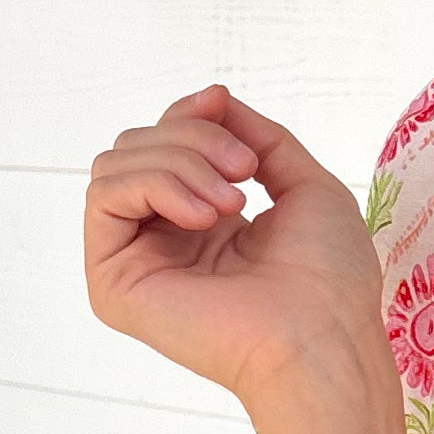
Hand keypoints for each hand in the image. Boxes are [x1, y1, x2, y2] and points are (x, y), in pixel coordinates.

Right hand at [84, 85, 393, 418]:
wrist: (322, 334)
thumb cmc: (328, 276)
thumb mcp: (303, 182)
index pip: (165, 143)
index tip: (220, 102)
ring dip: (180, 164)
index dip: (188, 114)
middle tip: (244, 173)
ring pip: (117, 164)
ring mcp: (136, 260)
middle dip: (192, 139)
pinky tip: (203, 219)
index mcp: (203, 220)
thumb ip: (255, 136)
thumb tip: (212, 99)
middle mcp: (164, 239)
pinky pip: (104, 196)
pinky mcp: (113, 281)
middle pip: (139, 145)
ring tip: (230, 205)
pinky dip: (155, 185)